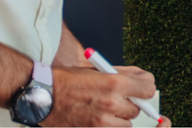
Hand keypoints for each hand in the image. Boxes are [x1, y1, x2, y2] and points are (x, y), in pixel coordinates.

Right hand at [42, 65, 169, 126]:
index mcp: (115, 83)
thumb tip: (145, 79)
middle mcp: (111, 103)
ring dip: (121, 117)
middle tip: (120, 99)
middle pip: (138, 109)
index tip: (142, 88)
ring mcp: (102, 121)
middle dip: (131, 103)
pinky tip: (100, 117)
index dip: (146, 88)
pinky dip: (110, 126)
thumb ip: (125, 73)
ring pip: (126, 123)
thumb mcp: (100, 69)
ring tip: (107, 109)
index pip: (148, 89)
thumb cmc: (69, 79)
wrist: (42, 94)